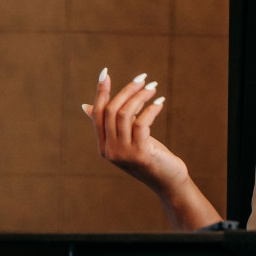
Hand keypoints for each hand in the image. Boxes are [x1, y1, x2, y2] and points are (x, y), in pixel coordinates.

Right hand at [83, 68, 186, 193]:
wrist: (169, 182)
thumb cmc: (150, 158)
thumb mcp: (128, 140)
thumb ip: (111, 126)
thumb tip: (86, 106)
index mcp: (103, 146)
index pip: (97, 114)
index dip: (100, 92)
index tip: (105, 73)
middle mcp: (109, 150)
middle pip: (111, 111)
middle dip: (126, 91)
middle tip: (143, 78)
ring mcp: (123, 153)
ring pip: (124, 114)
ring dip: (140, 97)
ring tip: (152, 87)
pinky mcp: (140, 153)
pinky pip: (141, 123)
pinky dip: (151, 109)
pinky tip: (160, 102)